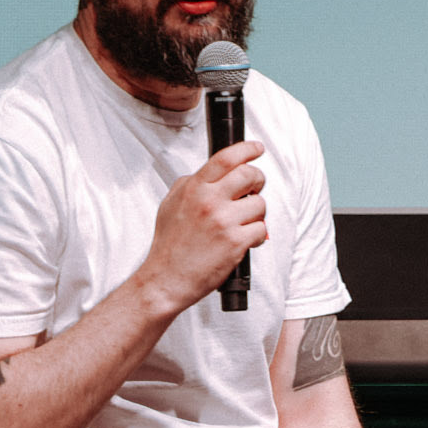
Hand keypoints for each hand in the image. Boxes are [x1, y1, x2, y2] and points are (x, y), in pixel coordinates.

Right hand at [143, 139, 267, 308]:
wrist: (166, 279)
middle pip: (250, 175)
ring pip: (260, 204)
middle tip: (253, 189)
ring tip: (241, 223)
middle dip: (257, 180)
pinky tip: (241, 240)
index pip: (225, 158)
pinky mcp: (235, 242)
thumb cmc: (169, 245)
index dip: (246, 149)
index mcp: (194, 188)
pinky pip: (261, 229)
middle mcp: (209, 201)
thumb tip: (211, 173)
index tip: (257, 148)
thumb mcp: (171, 204)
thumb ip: (190, 184)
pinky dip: (255, 236)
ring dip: (255, 213)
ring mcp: (224, 221)